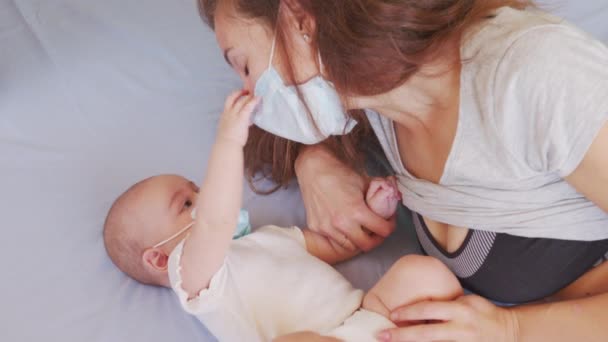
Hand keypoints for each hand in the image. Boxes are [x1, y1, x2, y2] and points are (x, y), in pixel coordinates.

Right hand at [217, 90, 259, 146]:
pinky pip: (248, 106)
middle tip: (246, 91)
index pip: (228, 103)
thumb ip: (233, 125)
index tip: (238, 96)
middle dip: (239, 93)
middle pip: (233, 98)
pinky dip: (254, 101)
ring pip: (241, 101)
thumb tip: (242, 125)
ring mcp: (234, 114)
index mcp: (224, 116)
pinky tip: (259, 98)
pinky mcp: (241, 117)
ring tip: (254, 94)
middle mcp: (228, 113)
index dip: (234, 97)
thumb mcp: (227, 130)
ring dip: (248, 96)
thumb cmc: (227, 141)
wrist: (227, 145)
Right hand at [295, 146, 394, 251]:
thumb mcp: (363, 182)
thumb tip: (394, 196)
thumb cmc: (338, 173)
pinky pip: (334, 240)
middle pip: (366, 245)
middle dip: (376, 239)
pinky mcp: (317, 228)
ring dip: (358, 240)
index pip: (382, 230)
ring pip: (349, 246)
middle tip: (378, 232)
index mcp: (356, 211)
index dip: (390, 227)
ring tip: (362, 231)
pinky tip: (346, 228)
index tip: (390, 223)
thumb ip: (378, 193)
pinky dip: (342, 237)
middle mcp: (341, 223)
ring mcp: (327, 228)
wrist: (313, 169)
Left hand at [378, 295, 518, 341]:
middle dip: (401, 336)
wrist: (509, 332)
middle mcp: (461, 328)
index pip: (428, 309)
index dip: (408, 312)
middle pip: (426, 333)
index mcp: (460, 310)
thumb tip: (421, 306)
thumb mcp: (466, 302)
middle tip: (381, 336)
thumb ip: (446, 305)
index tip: (391, 315)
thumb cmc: (483, 313)